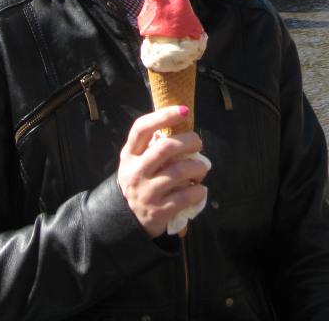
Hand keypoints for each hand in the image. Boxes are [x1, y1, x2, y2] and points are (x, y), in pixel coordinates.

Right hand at [118, 106, 209, 237]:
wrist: (126, 219)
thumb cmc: (139, 180)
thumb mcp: (136, 161)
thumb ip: (152, 145)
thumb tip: (183, 127)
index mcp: (129, 155)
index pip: (142, 128)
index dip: (164, 116)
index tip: (184, 110)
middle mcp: (135, 172)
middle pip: (165, 147)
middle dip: (189, 141)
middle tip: (198, 143)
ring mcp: (146, 192)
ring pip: (179, 171)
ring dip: (198, 167)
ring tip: (202, 168)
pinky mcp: (158, 211)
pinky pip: (185, 196)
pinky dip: (198, 190)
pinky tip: (200, 188)